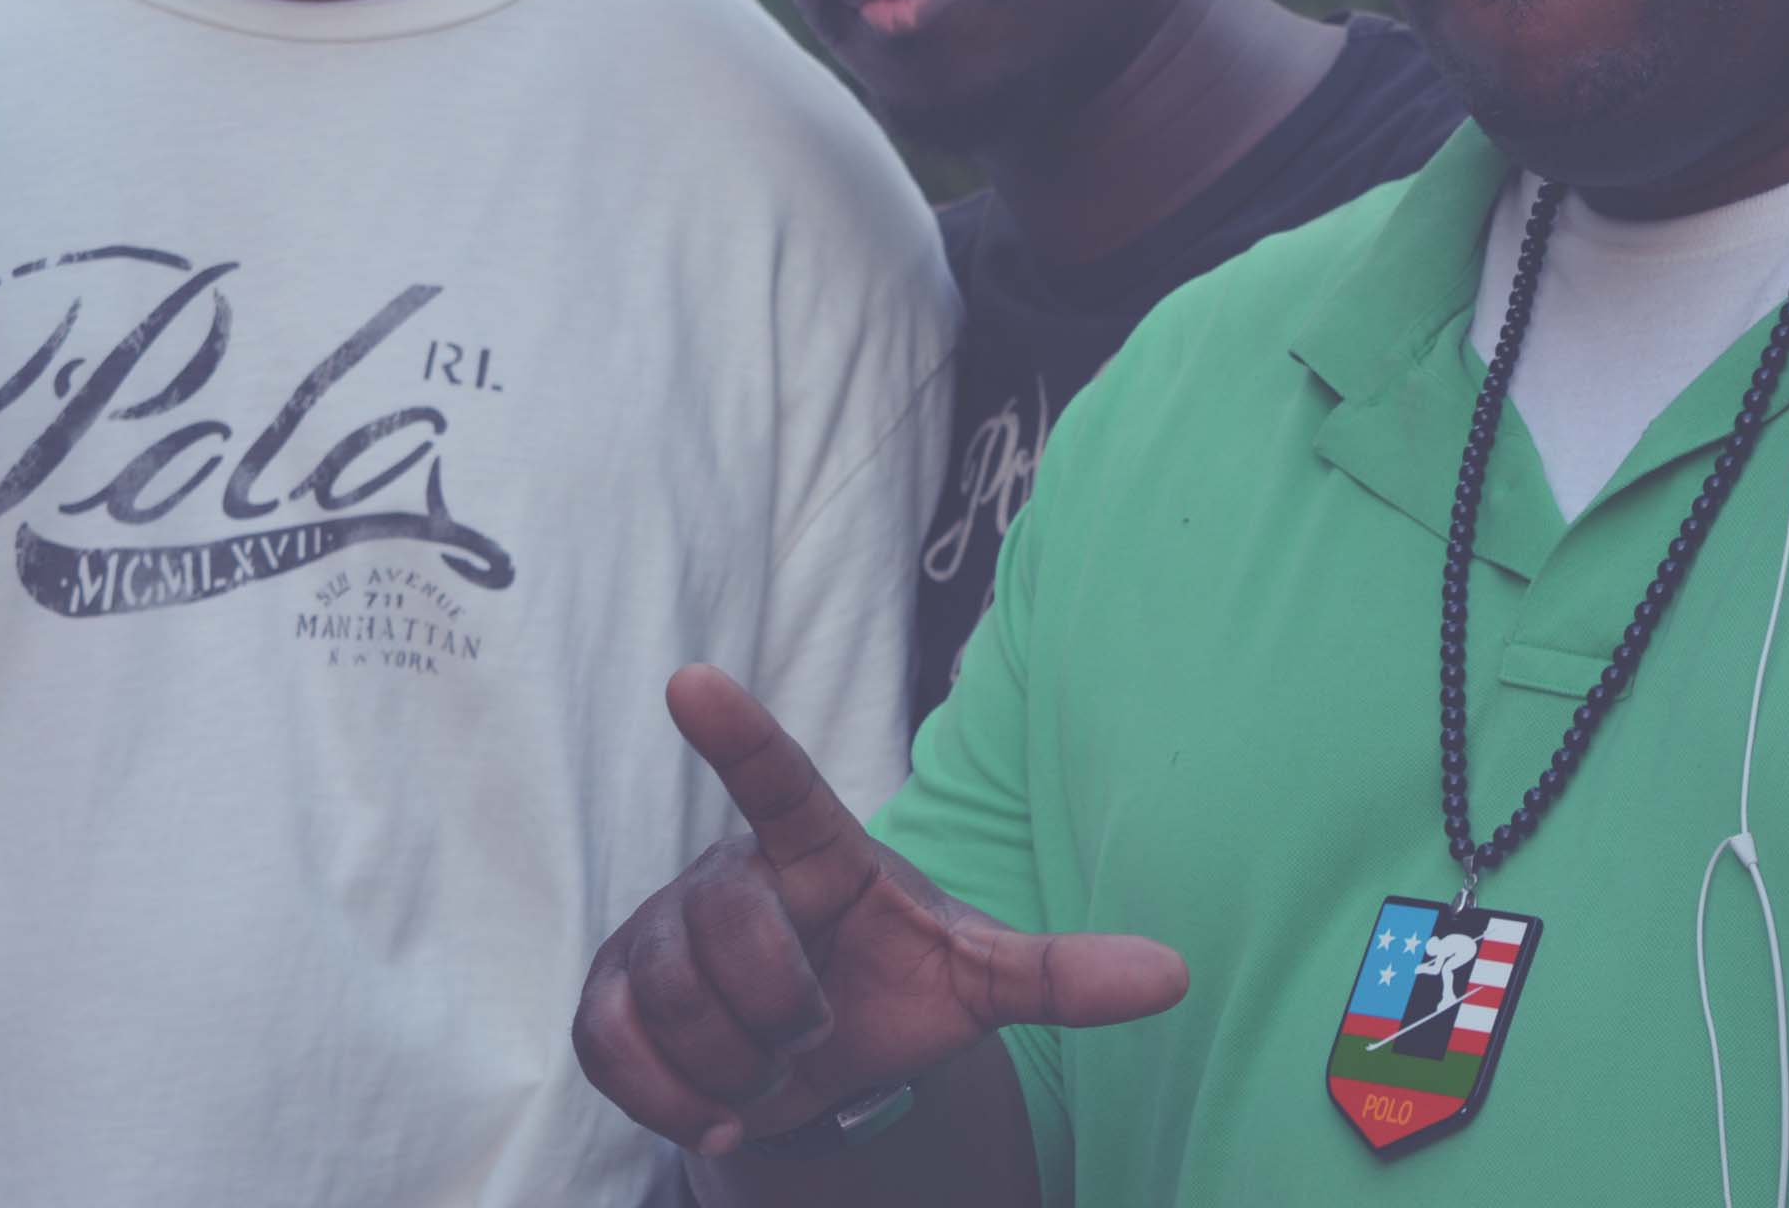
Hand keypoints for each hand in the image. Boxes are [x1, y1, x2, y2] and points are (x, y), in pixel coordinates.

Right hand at [573, 666, 1186, 1156]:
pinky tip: (714, 1109)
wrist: (819, 1055)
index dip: (738, 735)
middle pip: (725, 925)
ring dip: (733, 1067)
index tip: (693, 678)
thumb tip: (1177, 974)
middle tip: (811, 1034)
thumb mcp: (975, 979)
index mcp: (814, 853)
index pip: (778, 782)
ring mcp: (659, 929)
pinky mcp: (611, 990)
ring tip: (768, 1073)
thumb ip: (1060, 974)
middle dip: (779, 1010)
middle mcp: (728, 874)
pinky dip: (669, 1098)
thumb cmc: (892, 983)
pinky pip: (612, 1044)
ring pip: (670, 997)